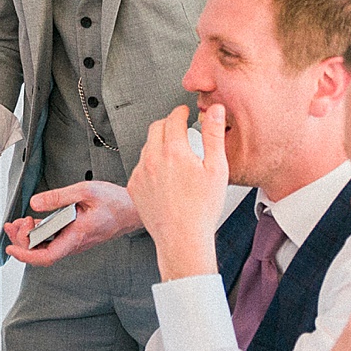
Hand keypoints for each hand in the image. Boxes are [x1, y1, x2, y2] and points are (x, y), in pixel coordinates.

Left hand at [3, 180, 138, 264]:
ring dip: (28, 237)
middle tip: (14, 224)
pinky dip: (38, 233)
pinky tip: (32, 221)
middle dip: (21, 241)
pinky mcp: (74, 237)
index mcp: (77, 236)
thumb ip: (58, 197)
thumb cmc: (115, 202)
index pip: (47, 256)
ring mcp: (74, 242)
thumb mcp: (85, 191)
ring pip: (45, 248)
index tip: (11, 248)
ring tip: (19, 221)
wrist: (132, 209)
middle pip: (41, 253)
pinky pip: (51, 241)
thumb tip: (36, 203)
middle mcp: (74, 243)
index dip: (26, 255)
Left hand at [130, 103, 227, 279]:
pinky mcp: (134, 186)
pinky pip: (140, 166)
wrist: (182, 238)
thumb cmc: (202, 208)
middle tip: (179, 130)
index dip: (181, 112)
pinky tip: (165, 177)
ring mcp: (140, 172)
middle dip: (168, 124)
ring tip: (175, 158)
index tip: (184, 112)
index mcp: (174, 151)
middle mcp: (152, 158)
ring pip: (147, 147)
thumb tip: (215, 111)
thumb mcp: (217, 169)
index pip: (173, 118)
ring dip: (159, 145)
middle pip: (156, 128)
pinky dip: (151, 164)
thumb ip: (214, 135)